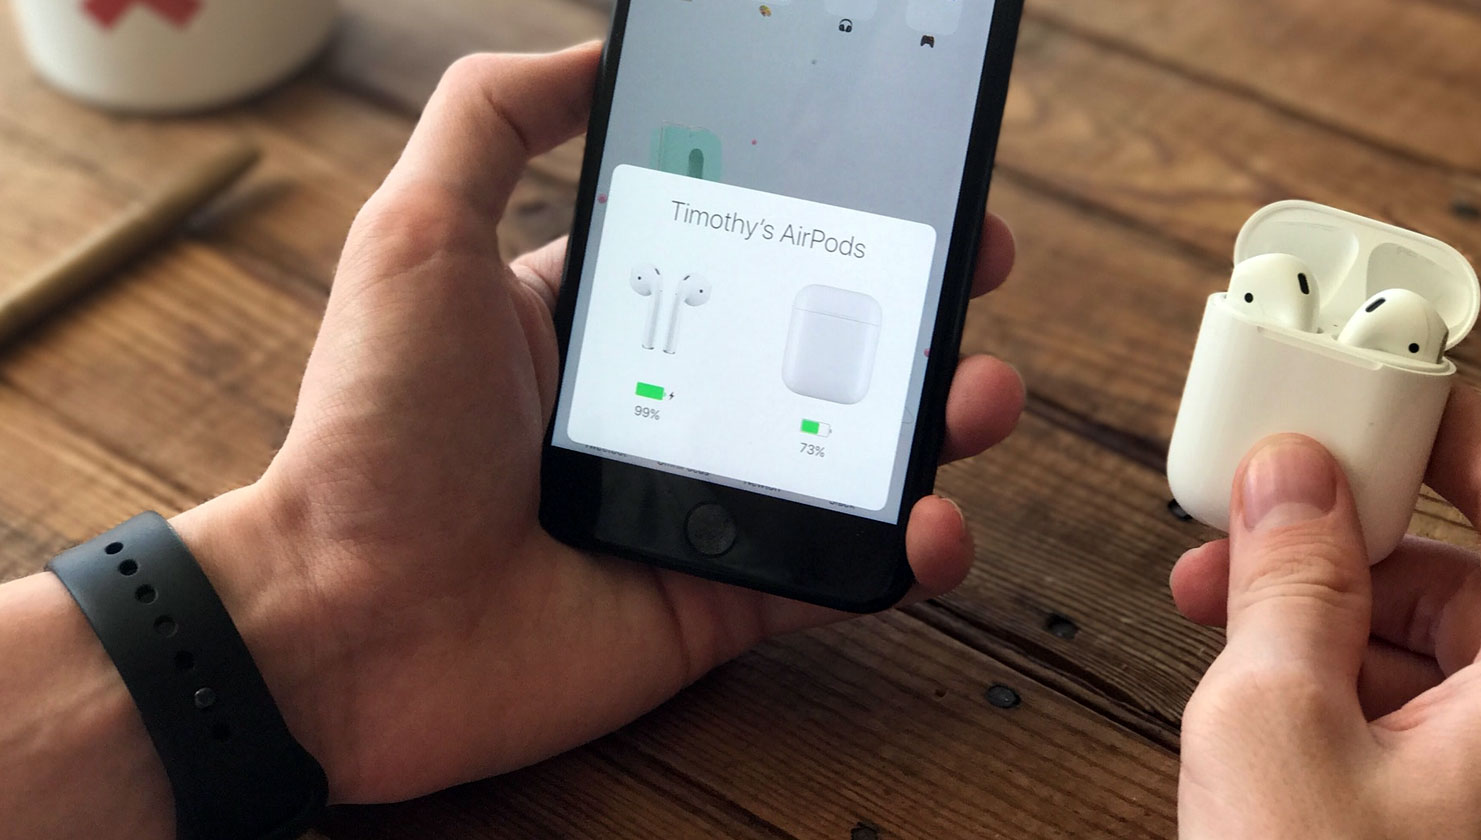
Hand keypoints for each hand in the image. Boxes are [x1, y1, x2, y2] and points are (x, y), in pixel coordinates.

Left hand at [171, 44, 1024, 801]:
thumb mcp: (419, 236)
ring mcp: (709, 502)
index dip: (836, 214)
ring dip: (944, 417)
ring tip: (980, 393)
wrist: (347, 626)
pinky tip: (933, 523)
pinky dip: (912, 552)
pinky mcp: (728, 595)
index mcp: (617, 319)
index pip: (754, 249)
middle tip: (975, 267)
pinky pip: (846, 571)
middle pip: (830, 343)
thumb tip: (596, 51)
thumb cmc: (373, 428)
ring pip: (860, 452)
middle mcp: (675, 403)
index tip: (905, 180)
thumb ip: (495, 122)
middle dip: (919, 303)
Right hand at [1170, 386, 1480, 837]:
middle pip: (1477, 588)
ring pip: (1453, 672)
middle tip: (1247, 539)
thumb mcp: (1275, 729)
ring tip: (1227, 637)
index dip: (1443, 432)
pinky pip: (1447, 743)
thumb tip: (1292, 483)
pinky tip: (1273, 713)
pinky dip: (1362, 710)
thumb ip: (1287, 584)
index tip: (1374, 398)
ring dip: (1336, 637)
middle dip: (1346, 556)